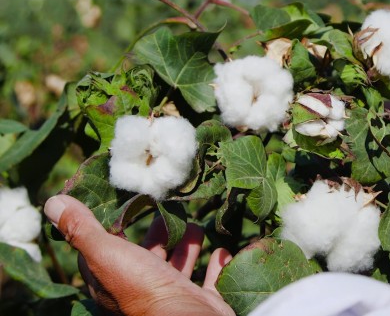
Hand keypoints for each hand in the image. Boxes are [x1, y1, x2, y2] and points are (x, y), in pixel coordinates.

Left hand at [44, 195, 234, 315]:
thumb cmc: (143, 288)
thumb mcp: (107, 253)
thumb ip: (82, 228)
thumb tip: (53, 201)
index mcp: (114, 280)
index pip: (107, 251)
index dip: (113, 227)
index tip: (125, 202)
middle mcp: (141, 290)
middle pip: (146, 256)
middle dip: (157, 234)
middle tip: (166, 208)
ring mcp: (173, 296)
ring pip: (178, 266)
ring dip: (186, 245)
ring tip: (194, 224)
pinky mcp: (201, 301)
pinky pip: (209, 280)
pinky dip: (215, 265)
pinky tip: (222, 250)